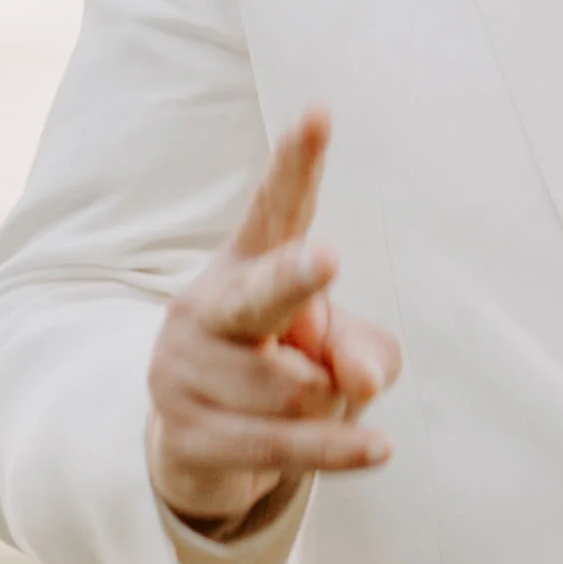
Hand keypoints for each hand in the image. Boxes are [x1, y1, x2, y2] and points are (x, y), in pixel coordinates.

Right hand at [145, 112, 399, 535]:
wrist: (203, 443)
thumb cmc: (288, 369)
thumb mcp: (339, 347)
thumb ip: (363, 347)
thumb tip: (358, 379)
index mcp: (249, 261)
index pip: (277, 206)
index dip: (297, 163)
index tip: (320, 113)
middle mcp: (206, 304)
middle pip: (262, 294)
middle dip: (295, 278)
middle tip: (328, 260)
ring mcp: (184, 368)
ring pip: (297, 389)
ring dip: (327, 404)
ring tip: (311, 399)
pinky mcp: (186, 432)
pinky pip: (283, 444)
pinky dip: (337, 449)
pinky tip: (378, 448)